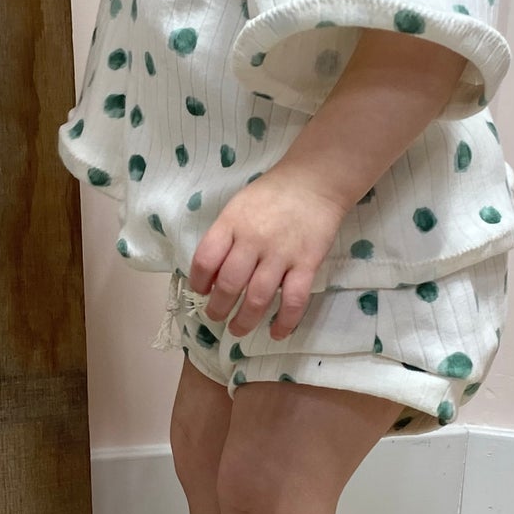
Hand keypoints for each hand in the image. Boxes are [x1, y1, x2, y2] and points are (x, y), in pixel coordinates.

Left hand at [190, 169, 348, 340]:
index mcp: (232, 223)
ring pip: (257, 298)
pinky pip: (294, 300)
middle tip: (216, 317)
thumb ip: (224, 236)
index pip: (205, 260)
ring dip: (244, 321)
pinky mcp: (307, 263)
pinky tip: (276, 333)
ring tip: (238, 329)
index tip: (200, 292)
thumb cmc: (271, 194)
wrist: (315, 181)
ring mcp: (281, 254)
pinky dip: (284, 322)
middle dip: (217, 309)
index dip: (198, 282)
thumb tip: (210, 274)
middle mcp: (253, 240)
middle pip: (228, 285)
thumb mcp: (238, 206)